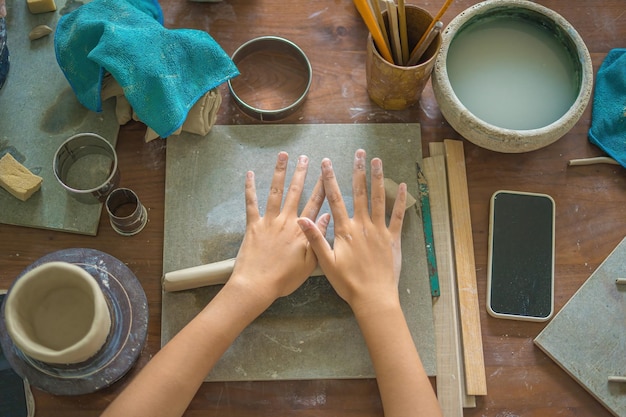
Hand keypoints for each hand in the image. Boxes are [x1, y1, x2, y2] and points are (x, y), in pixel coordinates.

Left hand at [230, 152, 327, 302]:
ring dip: (279, 172)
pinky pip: (251, 203)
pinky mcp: (252, 225)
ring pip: (275, 191)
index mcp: (301, 231)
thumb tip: (327, 216)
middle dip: (301, 173)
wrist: (256, 285)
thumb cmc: (284, 279)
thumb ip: (318, 238)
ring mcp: (268, 221)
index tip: (327, 173)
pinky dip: (250, 188)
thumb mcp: (310, 263)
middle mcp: (286, 221)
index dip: (322, 187)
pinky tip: (249, 174)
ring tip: (283, 156)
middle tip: (306, 157)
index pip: (315, 204)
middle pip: (296, 192)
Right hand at [297, 149, 406, 313]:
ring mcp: (380, 231)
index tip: (326, 163)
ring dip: (378, 179)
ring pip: (379, 200)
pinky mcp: (393, 239)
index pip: (335, 199)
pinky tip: (403, 187)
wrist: (373, 297)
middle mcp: (363, 226)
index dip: (329, 180)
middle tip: (359, 153)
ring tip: (378, 160)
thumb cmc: (348, 283)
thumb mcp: (326, 262)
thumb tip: (302, 219)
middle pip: (360, 193)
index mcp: (345, 230)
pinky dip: (401, 202)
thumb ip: (315, 238)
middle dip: (358, 171)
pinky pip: (399, 217)